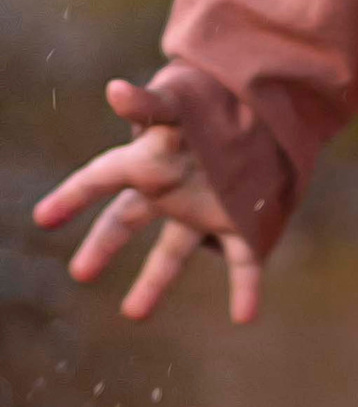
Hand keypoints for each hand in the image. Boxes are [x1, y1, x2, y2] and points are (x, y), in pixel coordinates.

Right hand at [31, 79, 263, 326]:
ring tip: (133, 314)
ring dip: (154, 282)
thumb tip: (115, 89)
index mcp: (150, 162)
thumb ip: (150, 104)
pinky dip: (245, 290)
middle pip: (127, 220)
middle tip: (80, 273)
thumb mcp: (182, 100)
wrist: (266, 99)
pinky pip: (243, 263)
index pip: (101, 178)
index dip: (72, 197)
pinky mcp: (243, 221)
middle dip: (103, 245)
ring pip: (174, 251)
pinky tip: (245, 317)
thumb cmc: (214, 96)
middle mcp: (172, 190)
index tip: (42, 218)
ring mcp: (205, 208)